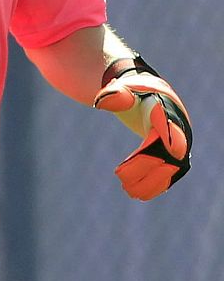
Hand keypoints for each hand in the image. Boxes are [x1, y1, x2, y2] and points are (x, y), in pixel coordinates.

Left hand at [94, 61, 191, 200]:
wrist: (151, 95)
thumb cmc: (135, 91)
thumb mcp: (125, 88)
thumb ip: (115, 94)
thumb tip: (101, 103)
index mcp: (167, 113)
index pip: (172, 129)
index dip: (171, 140)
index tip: (168, 153)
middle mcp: (178, 131)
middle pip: (168, 155)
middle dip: (148, 169)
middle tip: (122, 179)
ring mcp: (178, 145)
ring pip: (171, 169)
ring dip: (152, 183)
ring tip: (129, 191)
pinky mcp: (174, 156)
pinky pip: (169, 174)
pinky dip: (155, 186)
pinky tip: (137, 193)